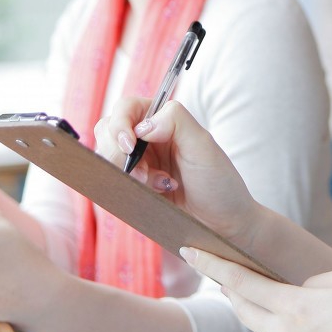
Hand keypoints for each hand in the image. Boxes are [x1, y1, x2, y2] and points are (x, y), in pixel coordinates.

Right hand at [95, 99, 262, 247]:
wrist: (223, 223)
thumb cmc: (219, 182)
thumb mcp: (203, 145)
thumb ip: (176, 121)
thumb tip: (143, 125)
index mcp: (164, 120)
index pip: (126, 108)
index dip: (120, 124)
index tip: (129, 146)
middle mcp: (148, 138)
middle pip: (108, 131)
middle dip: (118, 152)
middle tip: (142, 174)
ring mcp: (139, 162)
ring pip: (108, 157)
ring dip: (127, 172)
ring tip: (158, 184)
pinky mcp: (134, 186)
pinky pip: (113, 182)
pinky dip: (128, 188)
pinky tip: (155, 193)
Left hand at [184, 248, 331, 331]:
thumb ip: (311, 277)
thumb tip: (293, 280)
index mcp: (294, 308)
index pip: (240, 281)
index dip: (212, 264)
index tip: (190, 250)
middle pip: (241, 308)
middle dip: (227, 287)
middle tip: (218, 269)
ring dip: (251, 312)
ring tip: (257, 294)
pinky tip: (288, 324)